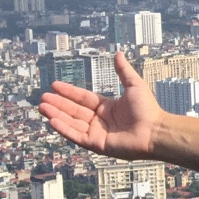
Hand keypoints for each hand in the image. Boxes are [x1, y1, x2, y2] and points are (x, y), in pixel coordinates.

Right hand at [37, 52, 163, 159]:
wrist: (156, 131)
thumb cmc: (149, 110)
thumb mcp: (134, 85)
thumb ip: (123, 70)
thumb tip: (119, 53)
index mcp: (107, 107)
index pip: (83, 98)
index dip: (69, 92)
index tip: (55, 85)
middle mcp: (100, 120)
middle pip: (74, 110)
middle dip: (58, 104)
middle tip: (42, 97)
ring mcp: (97, 133)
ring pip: (72, 122)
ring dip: (56, 115)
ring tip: (42, 106)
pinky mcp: (96, 144)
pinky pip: (76, 135)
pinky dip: (64, 128)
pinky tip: (52, 120)